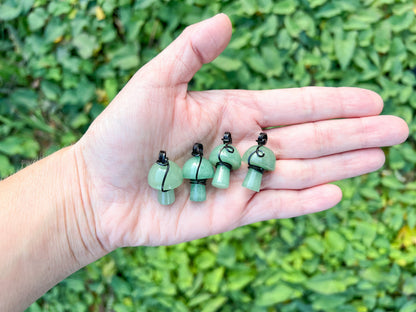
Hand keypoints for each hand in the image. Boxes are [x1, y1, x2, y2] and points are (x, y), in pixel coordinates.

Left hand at [73, 14, 408, 249]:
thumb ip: (189, 53)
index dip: (333, 102)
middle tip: (397, 128)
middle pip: (308, 138)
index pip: (294, 105)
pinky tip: (335, 192)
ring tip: (380, 156)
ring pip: (299, 171)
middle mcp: (243, 145)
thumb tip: (228, 20)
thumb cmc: (119, 134)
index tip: (371, 98)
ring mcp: (239, 181)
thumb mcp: (152, 83)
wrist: (97, 188)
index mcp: (231, 112)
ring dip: (341, 163)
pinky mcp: (230, 212)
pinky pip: (274, 206)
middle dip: (353, 132)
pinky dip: (304, 200)